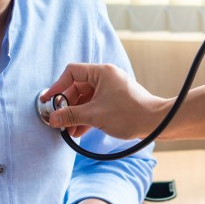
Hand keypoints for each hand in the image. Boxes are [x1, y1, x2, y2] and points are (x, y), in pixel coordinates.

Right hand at [41, 63, 169, 139]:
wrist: (156, 123)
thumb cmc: (129, 114)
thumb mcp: (94, 115)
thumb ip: (70, 116)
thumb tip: (52, 118)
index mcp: (101, 72)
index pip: (72, 72)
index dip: (57, 86)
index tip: (48, 101)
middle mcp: (106, 77)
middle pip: (77, 87)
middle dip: (67, 105)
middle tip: (58, 120)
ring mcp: (111, 89)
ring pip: (86, 99)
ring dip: (76, 114)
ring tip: (68, 130)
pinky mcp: (115, 101)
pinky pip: (95, 106)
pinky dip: (86, 116)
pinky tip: (79, 131)